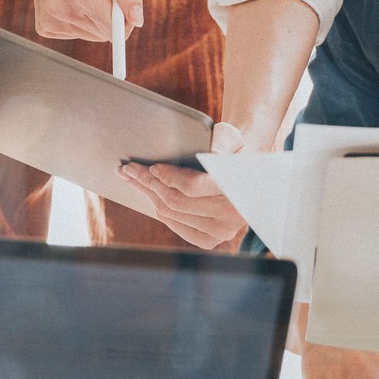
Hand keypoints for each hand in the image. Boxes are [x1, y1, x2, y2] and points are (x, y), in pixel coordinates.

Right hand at [15, 0, 142, 41]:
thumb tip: (138, 20)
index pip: (114, 29)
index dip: (125, 17)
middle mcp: (61, 10)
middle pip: (105, 34)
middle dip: (110, 13)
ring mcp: (50, 20)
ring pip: (93, 35)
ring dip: (96, 15)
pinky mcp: (44, 26)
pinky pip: (78, 32)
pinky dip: (81, 17)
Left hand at [119, 122, 247, 248]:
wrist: (250, 175)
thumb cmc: (235, 151)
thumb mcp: (232, 138)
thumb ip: (220, 141)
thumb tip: (205, 152)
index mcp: (237, 188)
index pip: (193, 186)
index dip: (169, 177)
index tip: (152, 167)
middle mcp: (230, 215)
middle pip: (176, 202)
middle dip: (148, 183)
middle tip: (127, 169)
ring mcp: (220, 232)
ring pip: (171, 214)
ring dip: (148, 195)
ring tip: (130, 178)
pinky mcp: (210, 240)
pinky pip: (174, 224)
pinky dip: (158, 207)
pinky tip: (147, 193)